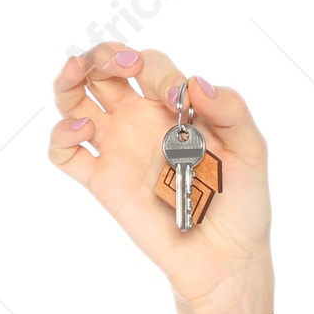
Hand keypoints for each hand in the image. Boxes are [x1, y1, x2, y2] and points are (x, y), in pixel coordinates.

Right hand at [47, 43, 275, 313]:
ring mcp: (119, 149)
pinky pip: (65, 153)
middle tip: (117, 64)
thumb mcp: (252, 154)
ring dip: (67, 79)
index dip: (155, 69)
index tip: (174, 97)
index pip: (152, 67)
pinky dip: (61, 134)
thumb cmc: (243, 205)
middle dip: (103, 55)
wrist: (226, 258)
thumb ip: (232, 112)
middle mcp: (142, 122)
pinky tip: (82, 130)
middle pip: (104, 71)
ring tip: (74, 73)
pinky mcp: (102, 181)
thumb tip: (196, 83)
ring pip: (74, 100)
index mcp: (176, 109)